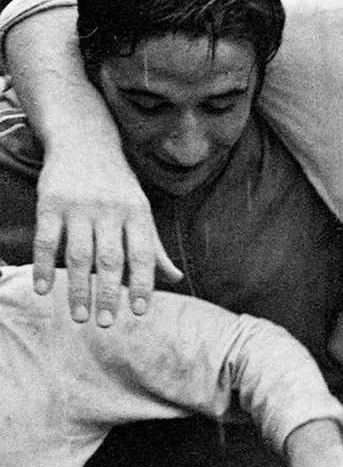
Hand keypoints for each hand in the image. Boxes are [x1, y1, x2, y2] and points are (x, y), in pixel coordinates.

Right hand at [33, 151, 181, 324]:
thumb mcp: (141, 211)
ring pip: (79, 254)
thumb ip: (153, 247)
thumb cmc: (118, 184)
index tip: (140, 312)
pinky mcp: (50, 203)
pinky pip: (47, 240)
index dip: (142, 284)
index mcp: (137, 214)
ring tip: (78, 317)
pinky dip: (44, 266)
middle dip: (108, 294)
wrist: (85, 141)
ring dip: (77, 288)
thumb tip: (174, 278)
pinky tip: (44, 290)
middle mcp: (110, 211)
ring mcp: (79, 207)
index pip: (142, 255)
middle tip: (105, 324)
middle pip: (110, 259)